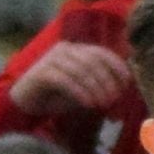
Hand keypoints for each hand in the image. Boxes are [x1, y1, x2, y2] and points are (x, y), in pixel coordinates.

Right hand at [10, 41, 135, 116]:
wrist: (26, 102)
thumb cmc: (56, 96)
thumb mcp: (82, 88)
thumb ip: (98, 84)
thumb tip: (121, 88)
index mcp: (76, 49)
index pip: (101, 52)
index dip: (116, 66)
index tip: (127, 82)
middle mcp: (64, 49)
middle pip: (92, 61)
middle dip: (106, 80)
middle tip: (114, 98)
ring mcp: (51, 58)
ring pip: (80, 70)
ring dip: (94, 88)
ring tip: (102, 103)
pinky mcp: (41, 72)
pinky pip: (65, 80)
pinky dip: (79, 92)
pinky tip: (88, 104)